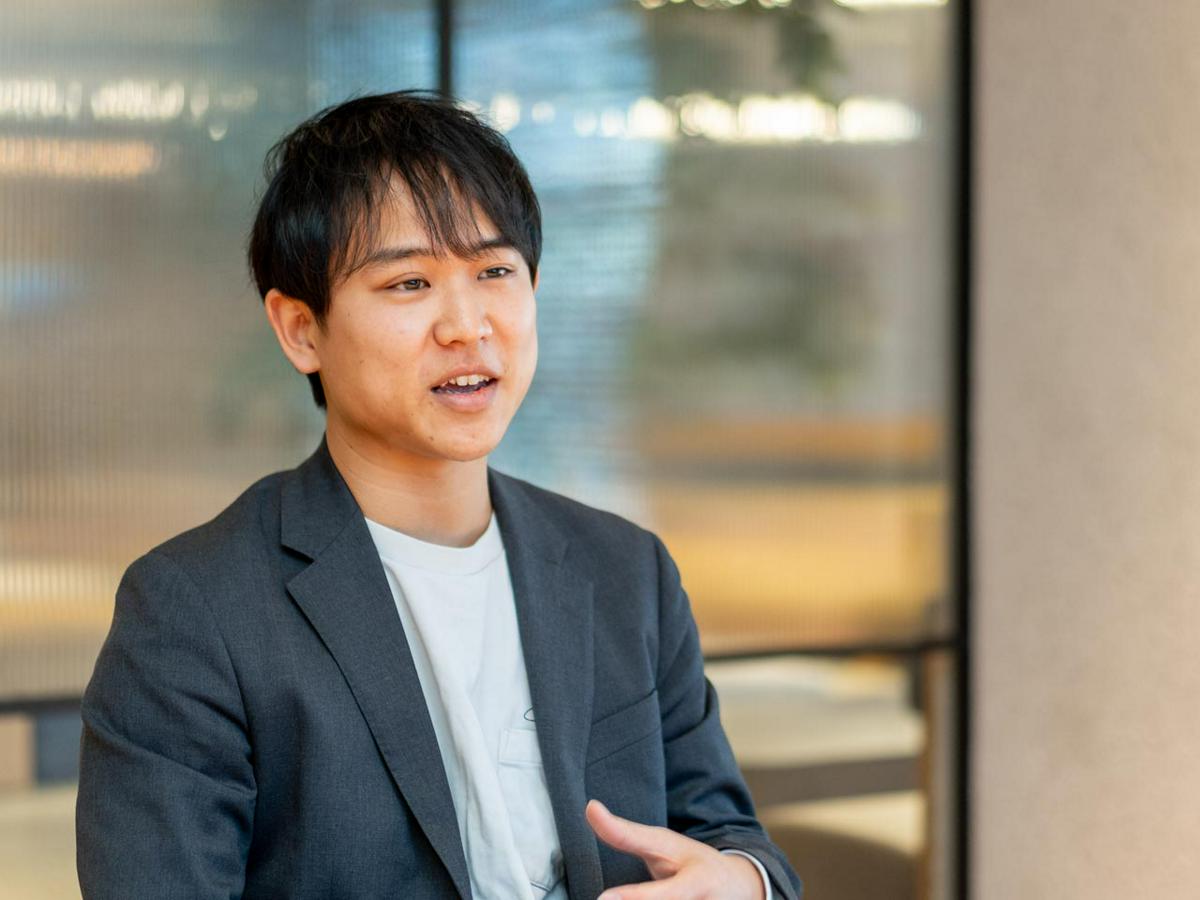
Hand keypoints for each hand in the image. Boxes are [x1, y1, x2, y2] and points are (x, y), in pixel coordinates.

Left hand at [586, 799, 764, 899]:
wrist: (738, 887)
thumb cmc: (691, 862)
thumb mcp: (665, 844)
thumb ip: (626, 834)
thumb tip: (590, 808)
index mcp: (701, 882)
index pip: (668, 894)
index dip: (636, 898)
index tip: (603, 899)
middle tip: (607, 899)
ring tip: (615, 898)